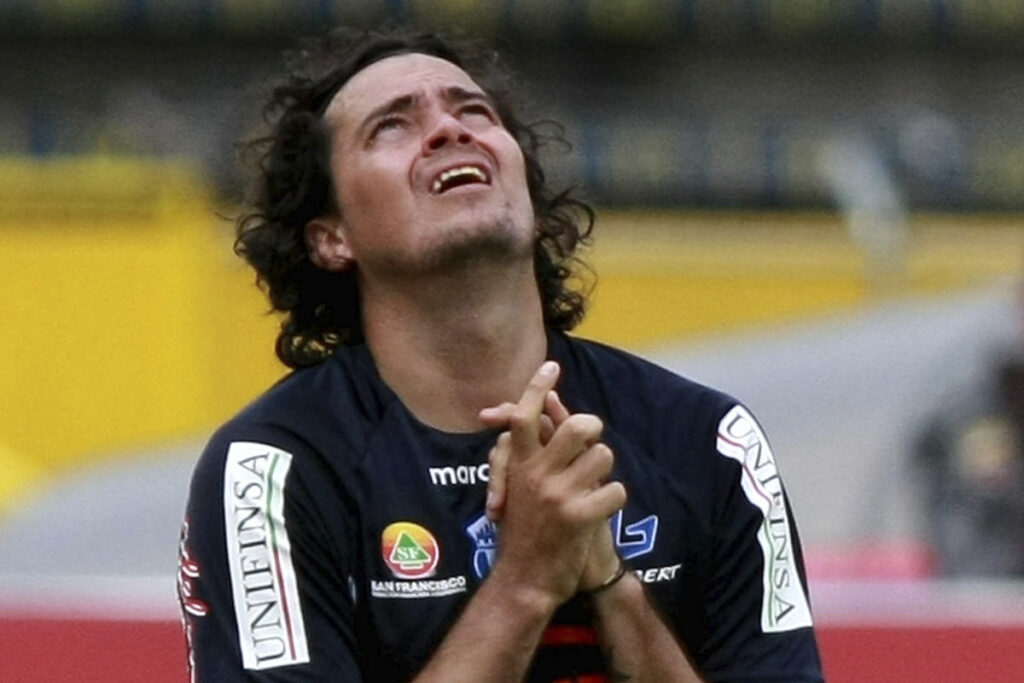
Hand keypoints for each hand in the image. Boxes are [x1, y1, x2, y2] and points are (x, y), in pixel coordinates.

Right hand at [479, 366, 625, 596]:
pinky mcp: (578, 517)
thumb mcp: (517, 487)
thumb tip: (539, 409)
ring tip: (592, 488)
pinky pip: (615, 489)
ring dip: (604, 471)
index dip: (538, 387)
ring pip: (603, 456)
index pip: (525, 415)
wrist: (525, 580)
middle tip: (591, 443)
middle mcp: (536, 475)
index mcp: (518, 465)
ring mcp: (557, 495)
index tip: (550, 366)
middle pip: (578, 426)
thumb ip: (530, 451)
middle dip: (593, 430)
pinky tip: (600, 511)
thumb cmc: (523, 531)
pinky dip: (613, 499)